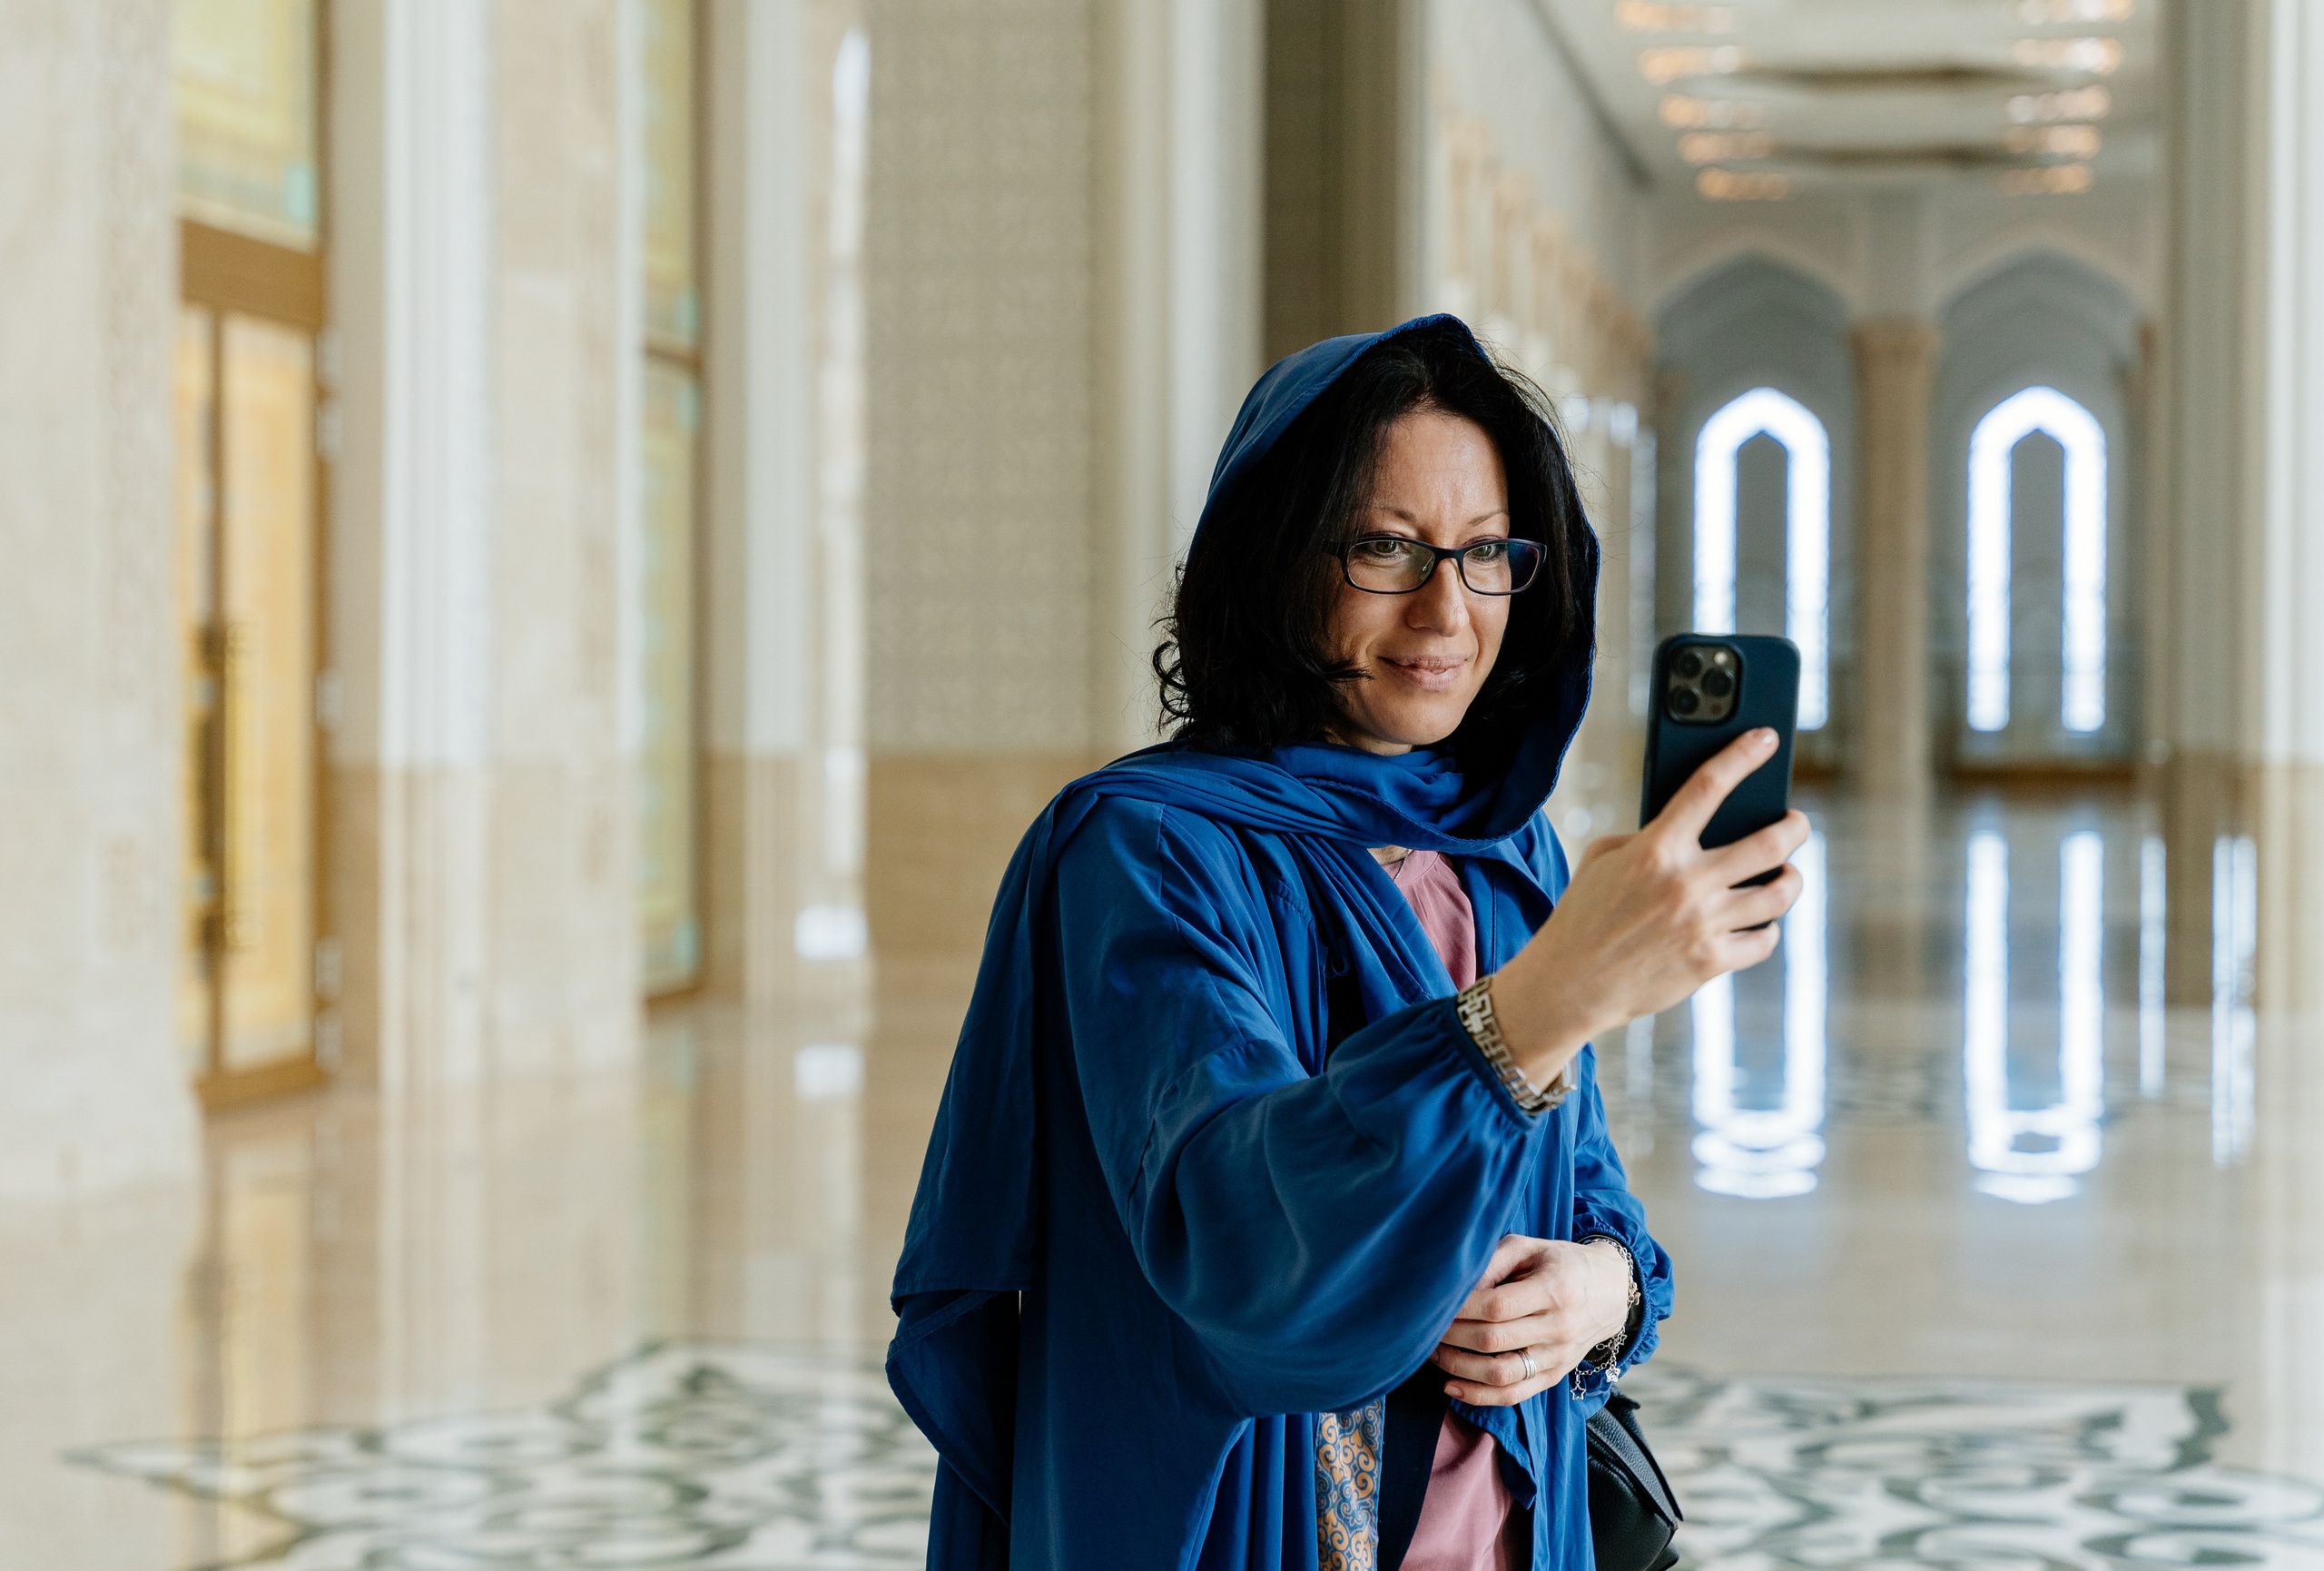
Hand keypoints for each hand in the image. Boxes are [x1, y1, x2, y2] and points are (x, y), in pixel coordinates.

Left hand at [1431, 1235, 1630, 1406]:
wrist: (1610, 1291)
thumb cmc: (1560, 1263)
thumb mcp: (1530, 1247)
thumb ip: (1493, 1262)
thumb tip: (1457, 1289)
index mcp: (1554, 1289)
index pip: (1497, 1306)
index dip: (1460, 1308)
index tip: (1436, 1305)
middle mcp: (1559, 1327)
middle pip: (1494, 1340)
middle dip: (1451, 1336)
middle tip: (1427, 1328)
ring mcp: (1558, 1356)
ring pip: (1501, 1375)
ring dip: (1459, 1368)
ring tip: (1434, 1354)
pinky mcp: (1555, 1375)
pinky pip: (1514, 1394)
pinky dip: (1479, 1396)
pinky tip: (1451, 1386)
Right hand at [1490, 728, 1808, 1086]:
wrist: (1571, 983)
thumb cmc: (1584, 915)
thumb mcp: (1603, 859)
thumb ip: (1648, 837)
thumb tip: (1694, 833)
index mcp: (1656, 849)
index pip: (1708, 786)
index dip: (1742, 755)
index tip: (1766, 737)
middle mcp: (1686, 883)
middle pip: (1769, 843)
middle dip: (1795, 827)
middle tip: (1796, 823)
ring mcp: (1703, 924)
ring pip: (1779, 893)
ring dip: (1791, 879)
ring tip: (1787, 873)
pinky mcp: (1711, 961)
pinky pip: (1764, 940)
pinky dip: (1768, 929)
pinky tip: (1761, 922)